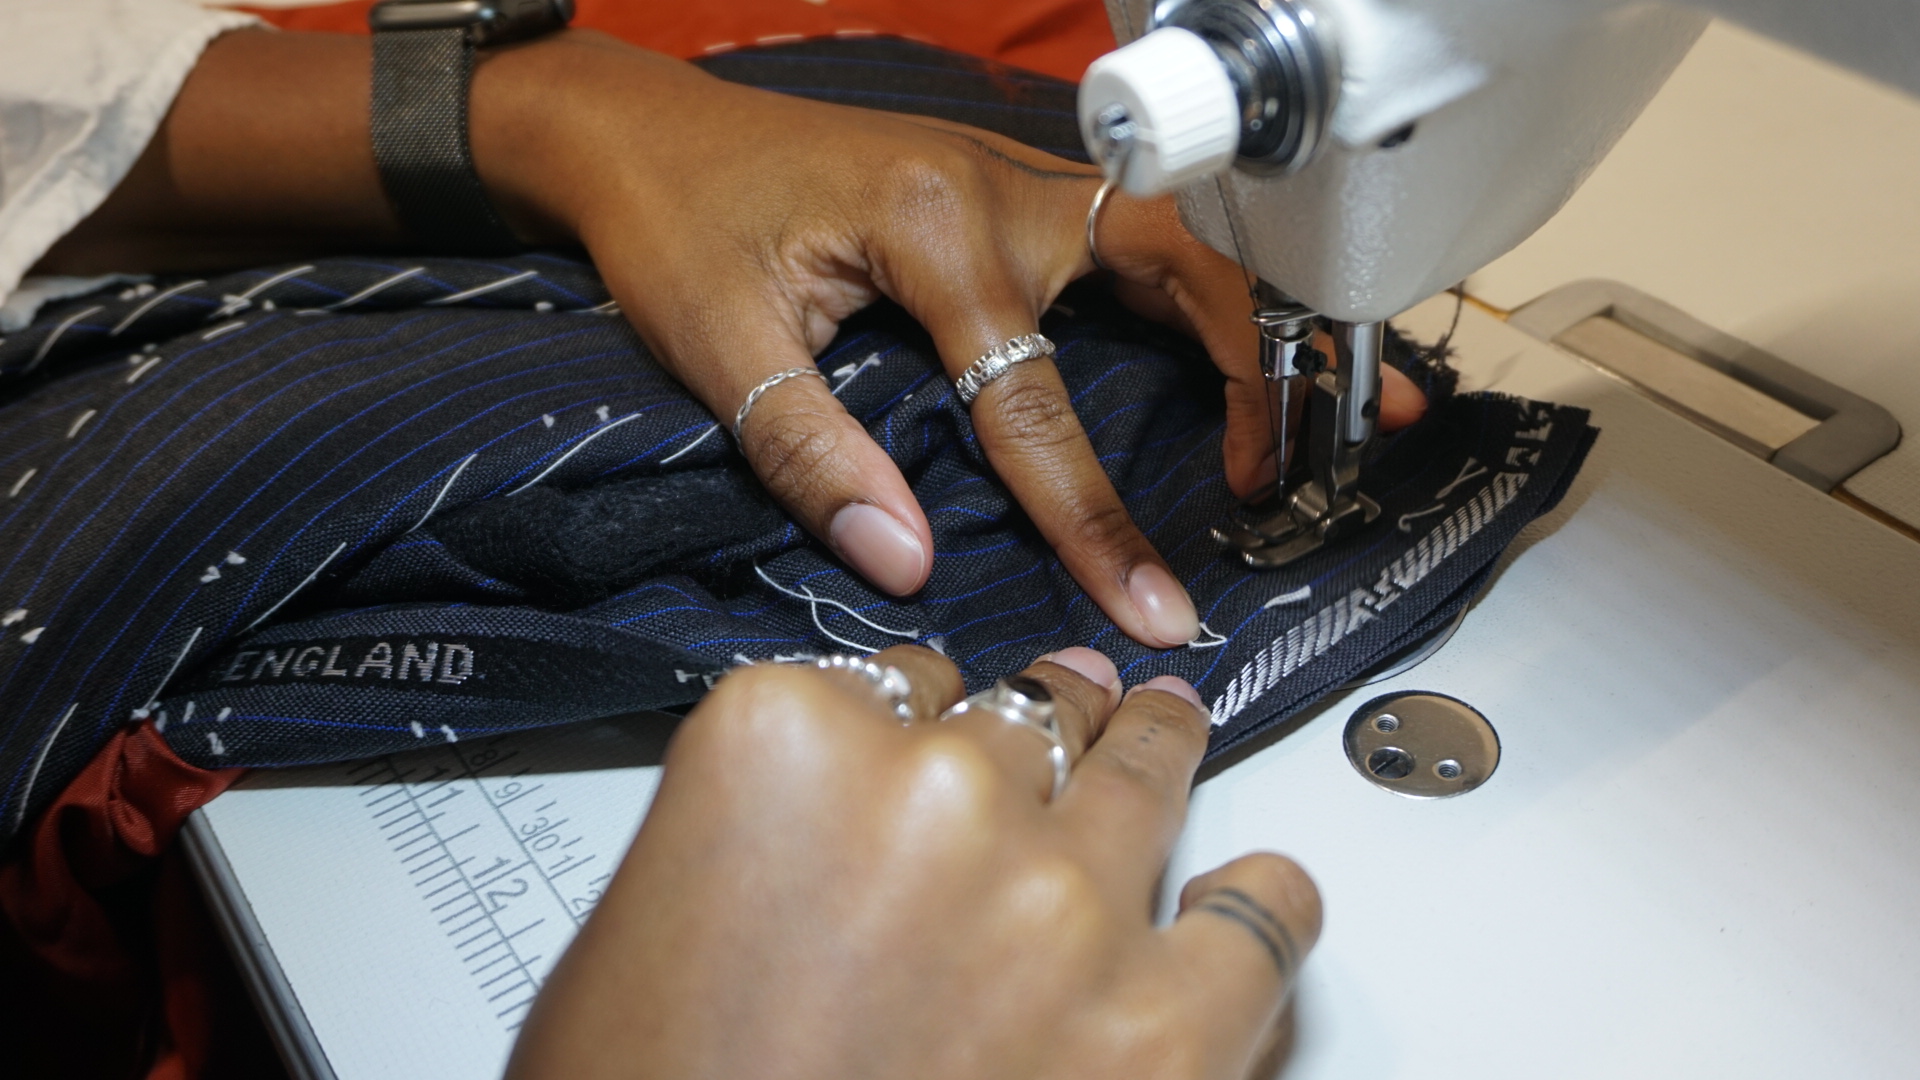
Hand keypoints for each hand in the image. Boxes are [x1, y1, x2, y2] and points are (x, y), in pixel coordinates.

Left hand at [476, 34, 1425, 646]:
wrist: (638, 133)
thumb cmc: (671, 224)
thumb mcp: (723, 350)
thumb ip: (816, 458)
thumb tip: (906, 565)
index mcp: (935, 224)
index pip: (1039, 403)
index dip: (1099, 519)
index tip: (1153, 604)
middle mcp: (1000, 185)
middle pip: (1181, 273)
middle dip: (1256, 374)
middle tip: (1297, 470)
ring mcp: (1014, 177)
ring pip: (1178, 241)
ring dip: (1252, 320)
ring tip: (1324, 403)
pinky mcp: (1008, 189)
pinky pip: (1135, 239)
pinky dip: (1200, 293)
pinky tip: (1237, 345)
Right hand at [506, 644, 1321, 1079]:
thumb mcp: (646, 927)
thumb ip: (764, 832)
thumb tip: (835, 834)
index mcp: (790, 749)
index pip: (898, 680)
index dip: (919, 720)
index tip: (931, 741)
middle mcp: (934, 797)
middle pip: (1023, 718)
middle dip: (1039, 730)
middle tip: (1068, 720)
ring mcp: (1061, 903)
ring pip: (1144, 774)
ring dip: (1154, 757)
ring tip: (1166, 740)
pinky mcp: (1162, 1022)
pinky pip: (1261, 916)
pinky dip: (1263, 902)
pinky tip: (1253, 893)